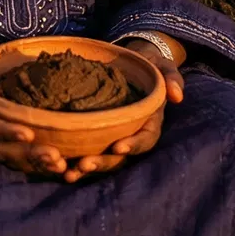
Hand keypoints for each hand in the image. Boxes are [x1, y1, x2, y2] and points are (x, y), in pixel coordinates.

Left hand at [60, 35, 183, 182]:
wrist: (130, 62)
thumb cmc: (149, 64)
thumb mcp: (162, 66)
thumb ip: (171, 77)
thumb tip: (177, 95)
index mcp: (149, 122)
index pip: (145, 138)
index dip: (133, 145)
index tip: (118, 147)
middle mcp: (132, 135)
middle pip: (120, 157)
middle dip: (103, 162)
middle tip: (84, 165)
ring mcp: (114, 137)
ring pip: (103, 159)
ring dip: (86, 168)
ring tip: (69, 173)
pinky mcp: (97, 135)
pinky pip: (87, 151)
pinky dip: (73, 161)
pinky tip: (57, 166)